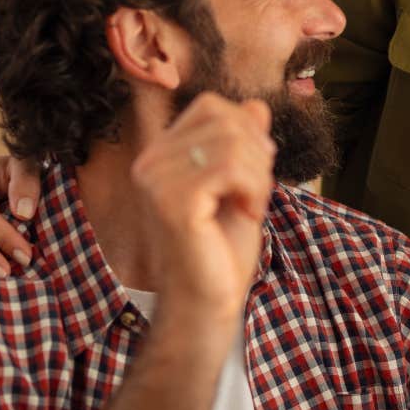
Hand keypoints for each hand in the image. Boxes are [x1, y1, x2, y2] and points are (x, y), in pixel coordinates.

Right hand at [129, 93, 275, 314]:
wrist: (207, 305)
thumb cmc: (222, 250)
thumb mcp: (240, 187)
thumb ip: (245, 145)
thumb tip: (257, 105)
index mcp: (160, 156)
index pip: (211, 107)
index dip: (246, 130)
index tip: (254, 173)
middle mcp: (150, 163)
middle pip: (225, 119)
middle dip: (257, 153)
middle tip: (258, 193)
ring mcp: (157, 182)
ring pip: (232, 142)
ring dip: (259, 175)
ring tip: (253, 206)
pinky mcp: (174, 202)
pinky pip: (230, 168)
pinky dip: (255, 189)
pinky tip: (250, 214)